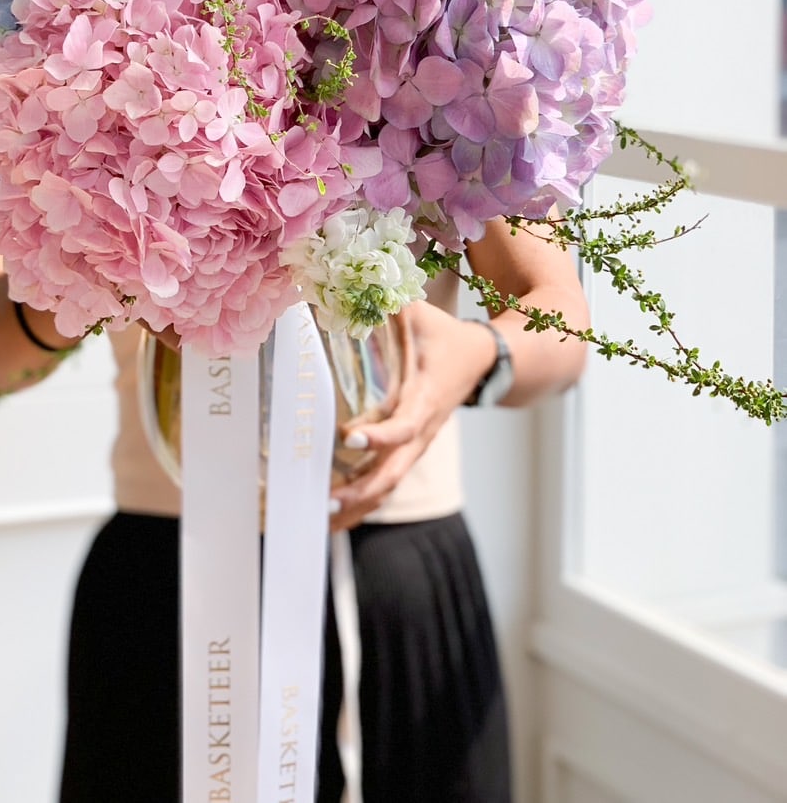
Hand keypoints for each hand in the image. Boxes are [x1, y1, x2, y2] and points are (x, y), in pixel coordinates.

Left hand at [328, 301, 501, 531]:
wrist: (484, 360)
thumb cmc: (445, 335)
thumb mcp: (419, 314)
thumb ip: (388, 304)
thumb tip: (349, 286)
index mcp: (426, 398)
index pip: (405, 425)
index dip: (381, 434)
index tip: (351, 437)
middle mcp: (422, 429)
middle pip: (395, 471)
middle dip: (362, 491)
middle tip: (327, 501)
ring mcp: (417, 443)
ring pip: (390, 483)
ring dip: (360, 505)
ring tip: (323, 520)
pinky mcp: (411, 448)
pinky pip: (388, 478)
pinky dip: (364, 499)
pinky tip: (336, 513)